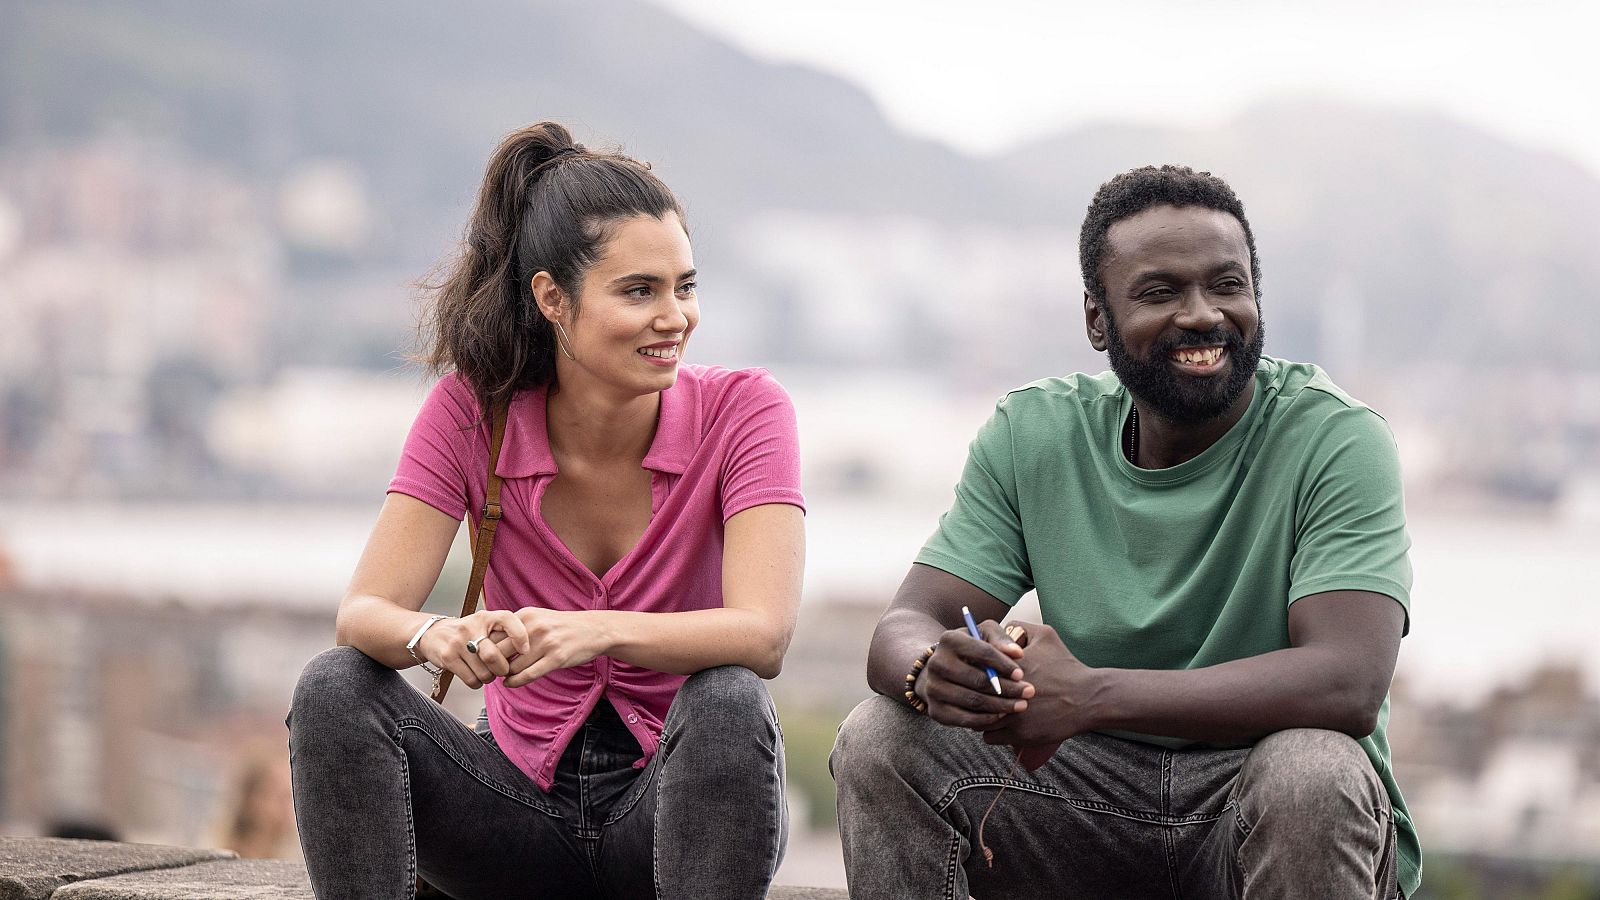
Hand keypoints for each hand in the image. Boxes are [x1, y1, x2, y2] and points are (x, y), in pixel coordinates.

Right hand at [417, 609, 531, 689]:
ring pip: (484, 672)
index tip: (525, 649)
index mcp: (485, 617)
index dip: (520, 636)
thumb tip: (529, 651)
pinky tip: (475, 675)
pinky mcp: (448, 657)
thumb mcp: (484, 624)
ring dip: (489, 678)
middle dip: (502, 669)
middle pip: (494, 657)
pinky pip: (471, 679)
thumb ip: (504, 632)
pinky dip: (477, 683)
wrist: (432, 634)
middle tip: (502, 670)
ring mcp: (457, 643)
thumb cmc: (467, 632)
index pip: (508, 620)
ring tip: (486, 672)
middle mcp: (471, 627)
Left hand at [492, 608, 608, 687]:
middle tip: (490, 671)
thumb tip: (488, 642)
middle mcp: (534, 627)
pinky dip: (515, 682)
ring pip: (513, 666)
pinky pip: (528, 675)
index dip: (485, 649)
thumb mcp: (537, 617)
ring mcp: (546, 643)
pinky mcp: (556, 658)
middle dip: (493, 664)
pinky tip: (510, 683)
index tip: (483, 657)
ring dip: (504, 675)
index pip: (494, 634)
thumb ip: (516, 628)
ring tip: (502, 677)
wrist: (594, 630)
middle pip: (499, 651)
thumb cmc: (562, 626)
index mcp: (526, 615)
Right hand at [917, 619, 1032, 729]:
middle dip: (1007, 688)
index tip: (1021, 674)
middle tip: (1029, 692)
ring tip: (1021, 705)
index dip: (1004, 664)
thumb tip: (1017, 653)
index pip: (981, 652)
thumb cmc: (971, 650)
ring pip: (973, 701)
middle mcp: (936, 663)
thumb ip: (1001, 638)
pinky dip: (987, 719)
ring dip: (1001, 705)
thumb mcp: (984, 635)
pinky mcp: (935, 711)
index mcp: (949, 639)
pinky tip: (1002, 715)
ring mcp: (933, 688)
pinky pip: (965, 719)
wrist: (941, 671)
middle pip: (977, 680)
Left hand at [981, 622, 1098, 762]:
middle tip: (980, 695)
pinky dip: (992, 732)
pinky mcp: (1018, 734)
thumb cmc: (1066, 665)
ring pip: (977, 719)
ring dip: (981, 716)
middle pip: (972, 696)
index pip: (972, 671)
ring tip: (990, 711)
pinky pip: (989, 736)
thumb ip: (1019, 627)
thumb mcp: (1045, 635)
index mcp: (1005, 667)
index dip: (972, 674)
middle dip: (974, 696)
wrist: (1088, 697)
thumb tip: (999, 628)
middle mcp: (1005, 691)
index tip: (977, 676)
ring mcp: (1010, 715)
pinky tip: (1000, 725)